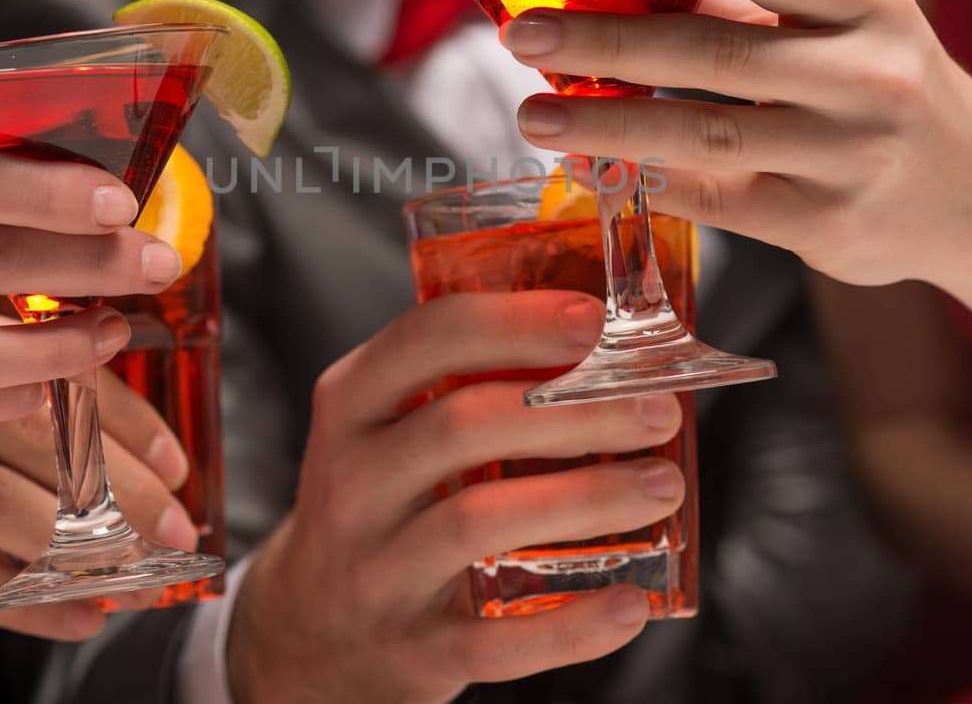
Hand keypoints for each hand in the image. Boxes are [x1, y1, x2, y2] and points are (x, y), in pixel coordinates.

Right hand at [0, 364, 193, 639]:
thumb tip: (70, 372)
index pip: (46, 360)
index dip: (119, 411)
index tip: (175, 454)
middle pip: (39, 430)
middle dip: (124, 485)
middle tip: (184, 522)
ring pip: (1, 503)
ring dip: (87, 546)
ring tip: (147, 573)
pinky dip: (21, 601)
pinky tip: (80, 617)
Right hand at [227, 292, 686, 703]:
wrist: (310, 636)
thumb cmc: (381, 507)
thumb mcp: (388, 431)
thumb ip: (464, 385)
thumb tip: (605, 347)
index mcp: (352, 406)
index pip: (427, 339)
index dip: (515, 321)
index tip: (593, 319)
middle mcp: (351, 483)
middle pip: (463, 425)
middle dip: (576, 411)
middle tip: (658, 409)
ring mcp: (376, 572)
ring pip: (480, 522)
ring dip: (587, 499)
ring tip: (661, 485)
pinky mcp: (411, 652)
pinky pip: (499, 642)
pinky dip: (573, 626)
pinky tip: (630, 603)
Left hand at [501, 0, 971, 287]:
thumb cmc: (885, 90)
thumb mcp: (846, 25)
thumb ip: (750, 1)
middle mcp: (869, 73)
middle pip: (715, 50)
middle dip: (607, 43)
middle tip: (524, 36)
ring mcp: (852, 154)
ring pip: (707, 133)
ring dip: (608, 124)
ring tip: (534, 116)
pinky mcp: (829, 224)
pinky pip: (718, 201)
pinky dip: (647, 183)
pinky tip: (591, 168)